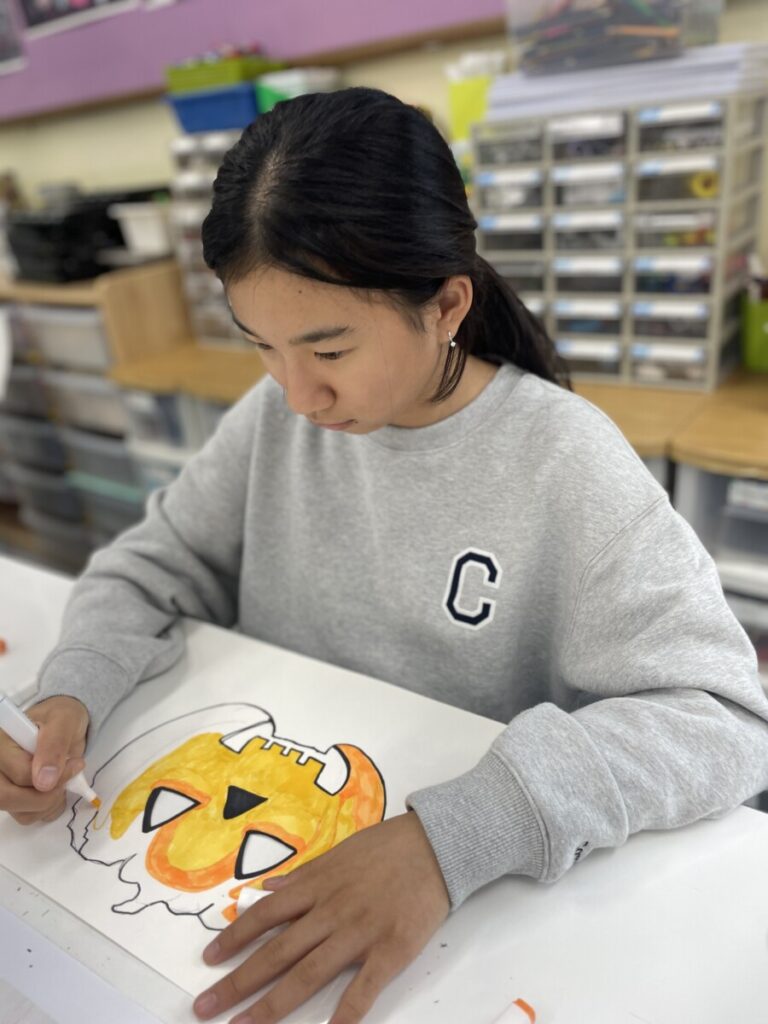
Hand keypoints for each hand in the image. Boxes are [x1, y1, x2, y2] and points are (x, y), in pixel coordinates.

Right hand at [0, 695, 89, 824]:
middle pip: (7, 798)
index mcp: (2, 743)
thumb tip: (43, 781)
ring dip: (49, 804)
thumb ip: (54, 745)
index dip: (52, 777)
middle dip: (45, 798)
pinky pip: (26, 816)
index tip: (76, 765)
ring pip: (19, 812)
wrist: (64, 724)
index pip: (20, 774)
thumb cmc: (61, 717)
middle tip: (68, 784)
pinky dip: (47, 810)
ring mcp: (3, 783)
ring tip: (64, 783)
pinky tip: (56, 791)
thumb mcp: (64, 720)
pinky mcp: (13, 796)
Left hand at [193, 812, 449, 1023]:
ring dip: (272, 1004)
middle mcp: (331, 911)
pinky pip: (363, 987)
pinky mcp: (391, 949)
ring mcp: (359, 932)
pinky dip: (345, 1013)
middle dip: (238, 982)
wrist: (436, 844)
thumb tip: (268, 888)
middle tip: (205, 1008)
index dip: (234, 938)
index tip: (208, 959)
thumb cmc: (387, 847)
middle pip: (277, 952)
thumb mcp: (339, 852)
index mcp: (317, 885)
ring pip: (308, 974)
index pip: (265, 915)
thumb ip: (303, 876)